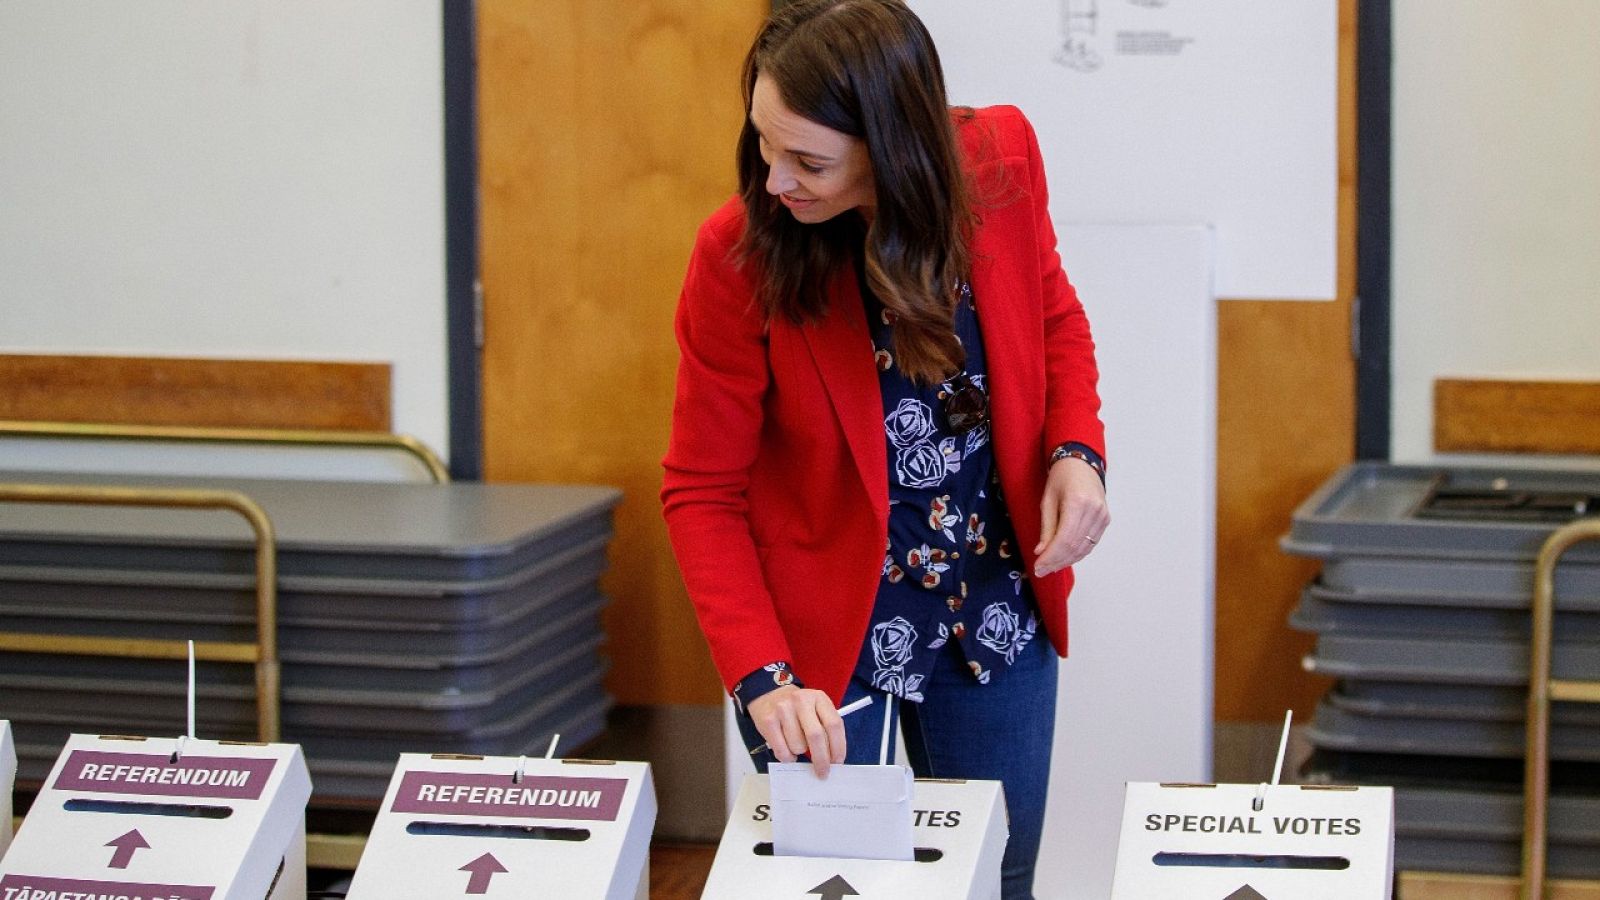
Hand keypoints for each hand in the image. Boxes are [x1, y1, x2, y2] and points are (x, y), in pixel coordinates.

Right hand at [746, 685, 846, 777]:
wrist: (769, 695)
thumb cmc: (797, 708)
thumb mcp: (816, 709)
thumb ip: (825, 728)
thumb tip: (832, 759)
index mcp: (818, 698)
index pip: (834, 724)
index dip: (838, 747)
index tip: (837, 763)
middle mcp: (801, 701)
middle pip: (816, 736)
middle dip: (821, 760)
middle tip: (823, 772)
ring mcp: (783, 710)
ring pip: (798, 746)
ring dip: (800, 753)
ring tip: (797, 745)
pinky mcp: (768, 721)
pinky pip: (782, 751)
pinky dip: (788, 758)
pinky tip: (788, 750)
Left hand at [1033, 455, 1109, 577]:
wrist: (1081, 463)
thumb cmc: (1061, 478)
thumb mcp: (1047, 500)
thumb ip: (1046, 528)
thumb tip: (1041, 552)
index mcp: (1078, 502)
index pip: (1064, 539)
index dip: (1051, 557)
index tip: (1038, 567)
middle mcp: (1094, 510)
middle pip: (1074, 546)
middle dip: (1056, 562)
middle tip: (1041, 571)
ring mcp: (1102, 516)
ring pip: (1084, 548)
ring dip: (1066, 561)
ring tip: (1050, 567)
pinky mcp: (1105, 520)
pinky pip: (1091, 543)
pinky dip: (1077, 553)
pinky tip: (1064, 558)